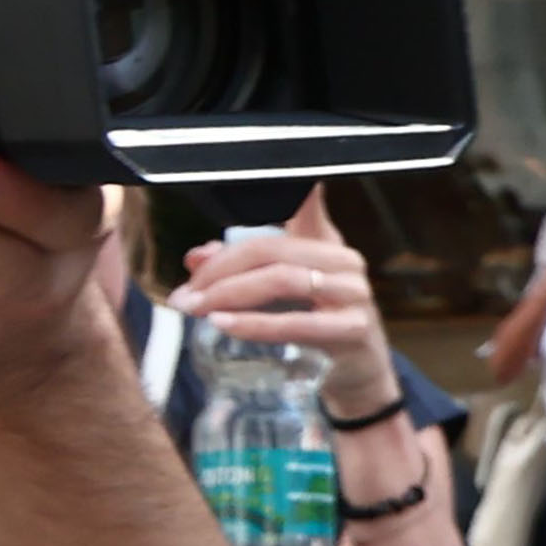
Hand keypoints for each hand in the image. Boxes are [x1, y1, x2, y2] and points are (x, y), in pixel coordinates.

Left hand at [166, 187, 398, 404]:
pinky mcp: (352, 328)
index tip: (272, 169)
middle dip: (220, 269)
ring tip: (197, 309)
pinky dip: (254, 324)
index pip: (307, 205)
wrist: (358, 375)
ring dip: (229, 294)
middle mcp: (343, 261)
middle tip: (187, 292)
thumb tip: (195, 258)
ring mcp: (353, 293)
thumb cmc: (316, 327)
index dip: (294, 187)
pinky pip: (295, 322)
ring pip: (281, 278)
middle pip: (271, 248)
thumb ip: (238, 270)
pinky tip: (224, 324)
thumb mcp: (279, 294)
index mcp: (324, 243)